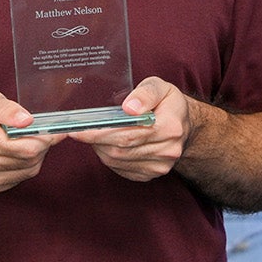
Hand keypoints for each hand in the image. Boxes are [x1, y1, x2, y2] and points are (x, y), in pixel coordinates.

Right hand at [0, 90, 63, 192]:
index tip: (54, 129)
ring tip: (27, 139)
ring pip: (28, 170)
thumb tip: (27, 120)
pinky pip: (20, 178)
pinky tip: (17, 152)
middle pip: (30, 159)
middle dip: (42, 144)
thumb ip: (8, 108)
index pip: (26, 147)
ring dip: (35, 155)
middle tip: (41, 131)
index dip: (45, 137)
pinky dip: (25, 165)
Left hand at [69, 76, 189, 181]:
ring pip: (119, 160)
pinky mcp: (152, 174)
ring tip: (93, 134)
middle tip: (77, 131)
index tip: (78, 129)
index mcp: (171, 126)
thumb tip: (129, 108)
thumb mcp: (160, 87)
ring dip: (101, 149)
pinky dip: (109, 158)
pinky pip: (122, 169)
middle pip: (122, 149)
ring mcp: (161, 166)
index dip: (101, 132)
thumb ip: (145, 93)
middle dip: (96, 140)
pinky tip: (106, 145)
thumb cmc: (168, 102)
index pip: (130, 133)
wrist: (184, 124)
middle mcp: (168, 150)